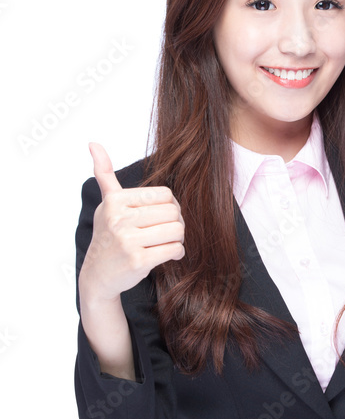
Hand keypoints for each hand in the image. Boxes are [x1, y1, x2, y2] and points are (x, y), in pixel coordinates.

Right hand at [79, 142, 185, 301]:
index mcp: (116, 201)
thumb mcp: (105, 203)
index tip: (163, 216)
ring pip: (177, 231)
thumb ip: (104, 175)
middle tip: (168, 231)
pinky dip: (177, 253)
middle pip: (173, 213)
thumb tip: (93, 143)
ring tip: (168, 241)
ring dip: (178, 238)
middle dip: (177, 223)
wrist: (98, 275)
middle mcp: (120, 219)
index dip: (171, 206)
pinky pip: (175, 249)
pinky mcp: (138, 261)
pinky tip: (168, 254)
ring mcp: (128, 241)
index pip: (165, 195)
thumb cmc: (108, 236)